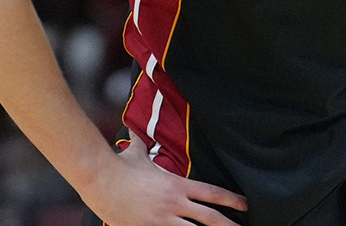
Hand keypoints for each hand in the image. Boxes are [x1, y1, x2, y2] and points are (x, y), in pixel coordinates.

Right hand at [82, 130, 246, 225]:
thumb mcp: (137, 152)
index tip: (245, 205)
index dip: (231, 200)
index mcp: (177, 185)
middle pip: (210, 218)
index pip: (212, 193)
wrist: (99, 179)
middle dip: (229, 225)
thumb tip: (139, 129)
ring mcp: (162, 220)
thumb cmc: (119, 166)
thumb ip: (143, 142)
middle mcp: (174, 204)